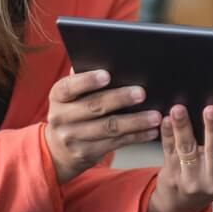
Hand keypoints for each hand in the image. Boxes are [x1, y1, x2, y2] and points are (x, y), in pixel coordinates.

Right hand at [44, 69, 160, 183]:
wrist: (58, 149)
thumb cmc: (73, 111)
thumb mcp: (71, 95)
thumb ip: (84, 78)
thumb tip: (105, 58)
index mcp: (58, 96)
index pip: (69, 87)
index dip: (87, 81)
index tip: (107, 75)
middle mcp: (61, 117)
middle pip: (94, 107)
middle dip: (120, 99)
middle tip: (142, 93)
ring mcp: (73, 138)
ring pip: (108, 128)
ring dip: (135, 122)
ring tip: (154, 116)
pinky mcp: (86, 153)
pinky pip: (116, 143)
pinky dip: (136, 136)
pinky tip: (151, 131)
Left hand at [146, 104, 212, 211]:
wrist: (182, 203)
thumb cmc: (212, 174)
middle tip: (211, 109)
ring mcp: (191, 177)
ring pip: (187, 149)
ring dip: (183, 127)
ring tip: (179, 109)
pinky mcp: (172, 173)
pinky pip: (169, 150)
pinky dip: (167, 133)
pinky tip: (166, 119)